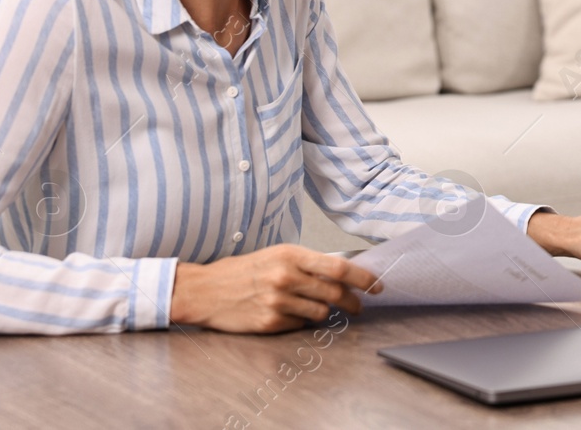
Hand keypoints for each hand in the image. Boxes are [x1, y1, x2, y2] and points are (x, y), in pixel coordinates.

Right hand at [170, 243, 382, 332]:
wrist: (204, 291)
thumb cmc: (242, 271)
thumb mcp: (275, 256)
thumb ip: (307, 265)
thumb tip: (342, 275)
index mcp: (289, 255)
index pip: (338, 267)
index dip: (363, 278)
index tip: (377, 285)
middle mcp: (285, 277)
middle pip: (334, 294)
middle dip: (353, 302)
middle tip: (358, 306)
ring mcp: (277, 302)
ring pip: (320, 314)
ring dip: (322, 313)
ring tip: (308, 307)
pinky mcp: (269, 323)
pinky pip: (299, 326)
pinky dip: (298, 322)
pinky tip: (283, 314)